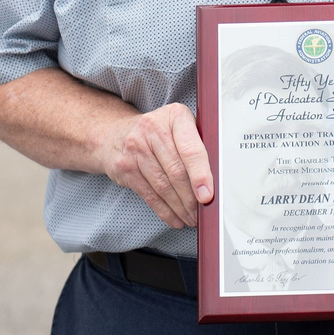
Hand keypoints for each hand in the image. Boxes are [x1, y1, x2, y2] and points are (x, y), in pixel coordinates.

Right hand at [96, 103, 212, 228]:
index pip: (191, 150)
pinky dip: (165, 211)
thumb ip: (197, 143)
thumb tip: (218, 176)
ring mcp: (135, 149)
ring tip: (191, 218)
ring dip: (180, 208)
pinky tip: (175, 217)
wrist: (115, 134)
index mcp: (175, 117)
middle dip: (192, 198)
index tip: (207, 196)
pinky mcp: (125, 168)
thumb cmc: (158, 132)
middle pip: (177, 172)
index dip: (200, 175)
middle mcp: (152, 129)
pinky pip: (149, 195)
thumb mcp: (179, 125)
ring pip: (163, 187)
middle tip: (202, 212)